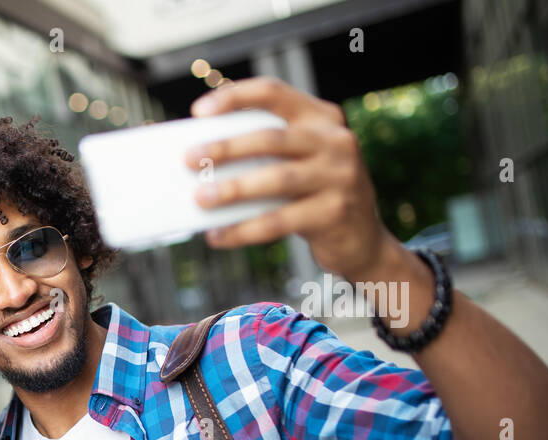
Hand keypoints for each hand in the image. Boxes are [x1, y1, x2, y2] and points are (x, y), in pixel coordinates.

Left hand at [185, 75, 395, 278]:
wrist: (360, 238)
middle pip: (271, 137)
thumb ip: (263, 155)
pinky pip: (279, 220)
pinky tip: (217, 236)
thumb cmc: (312, 195)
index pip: (274, 93)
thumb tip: (198, 164)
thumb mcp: (297, 163)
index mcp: (321, 118)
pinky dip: (244, 230)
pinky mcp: (335, 212)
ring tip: (200, 198)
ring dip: (233, 189)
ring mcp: (340, 175)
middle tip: (187, 159)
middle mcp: (335, 141)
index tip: (198, 111)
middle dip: (225, 147)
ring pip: (277, 179)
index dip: (235, 97)